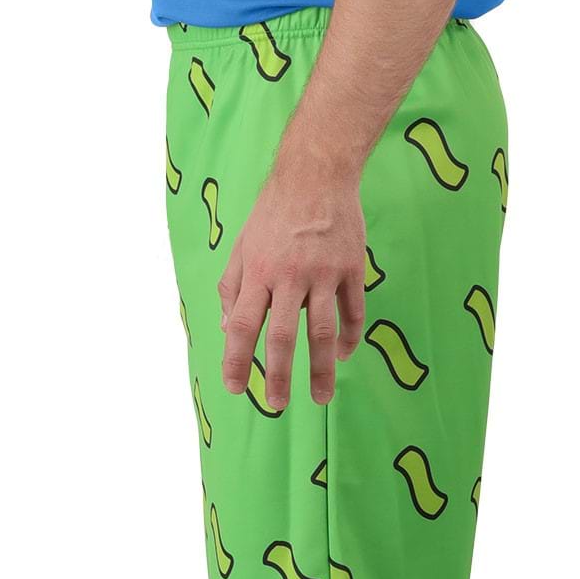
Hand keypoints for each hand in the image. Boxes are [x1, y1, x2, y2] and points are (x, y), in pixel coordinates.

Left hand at [217, 156, 369, 408]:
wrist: (316, 174)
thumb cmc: (273, 212)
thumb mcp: (241, 245)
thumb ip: (232, 286)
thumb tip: (226, 327)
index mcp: (257, 272)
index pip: (241, 325)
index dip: (236, 359)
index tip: (234, 387)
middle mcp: (288, 276)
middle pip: (281, 336)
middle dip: (277, 375)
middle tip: (276, 404)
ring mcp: (323, 272)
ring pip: (322, 331)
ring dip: (320, 369)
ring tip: (320, 397)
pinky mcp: (351, 267)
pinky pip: (353, 311)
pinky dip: (350, 337)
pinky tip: (343, 355)